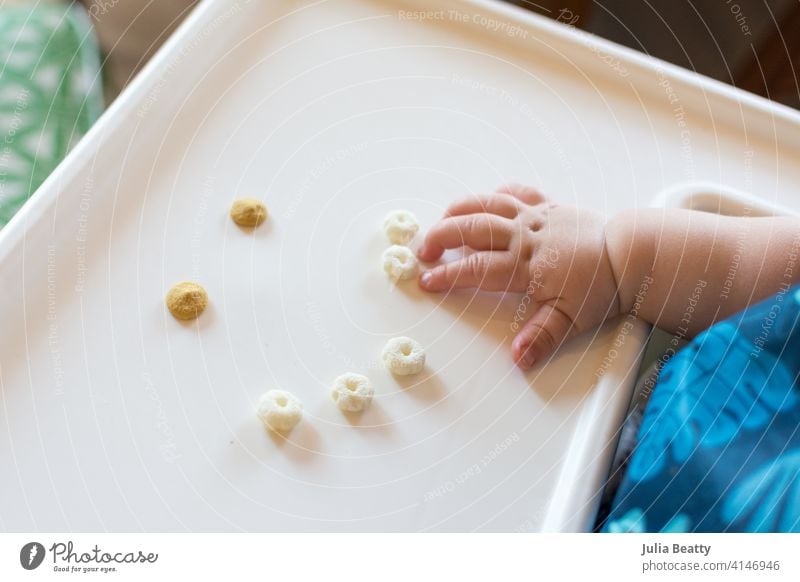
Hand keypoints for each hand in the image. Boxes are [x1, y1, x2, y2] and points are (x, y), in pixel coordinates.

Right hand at [417, 184, 620, 369]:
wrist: (631, 253)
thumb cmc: (602, 286)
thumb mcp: (573, 320)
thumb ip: (542, 337)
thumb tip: (517, 358)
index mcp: (527, 265)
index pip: (477, 269)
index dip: (448, 275)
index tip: (426, 281)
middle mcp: (525, 235)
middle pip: (473, 229)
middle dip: (442, 237)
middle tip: (422, 250)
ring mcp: (535, 216)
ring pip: (488, 204)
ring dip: (460, 210)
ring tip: (441, 221)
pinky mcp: (548, 206)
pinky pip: (517, 192)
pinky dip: (496, 194)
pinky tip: (485, 201)